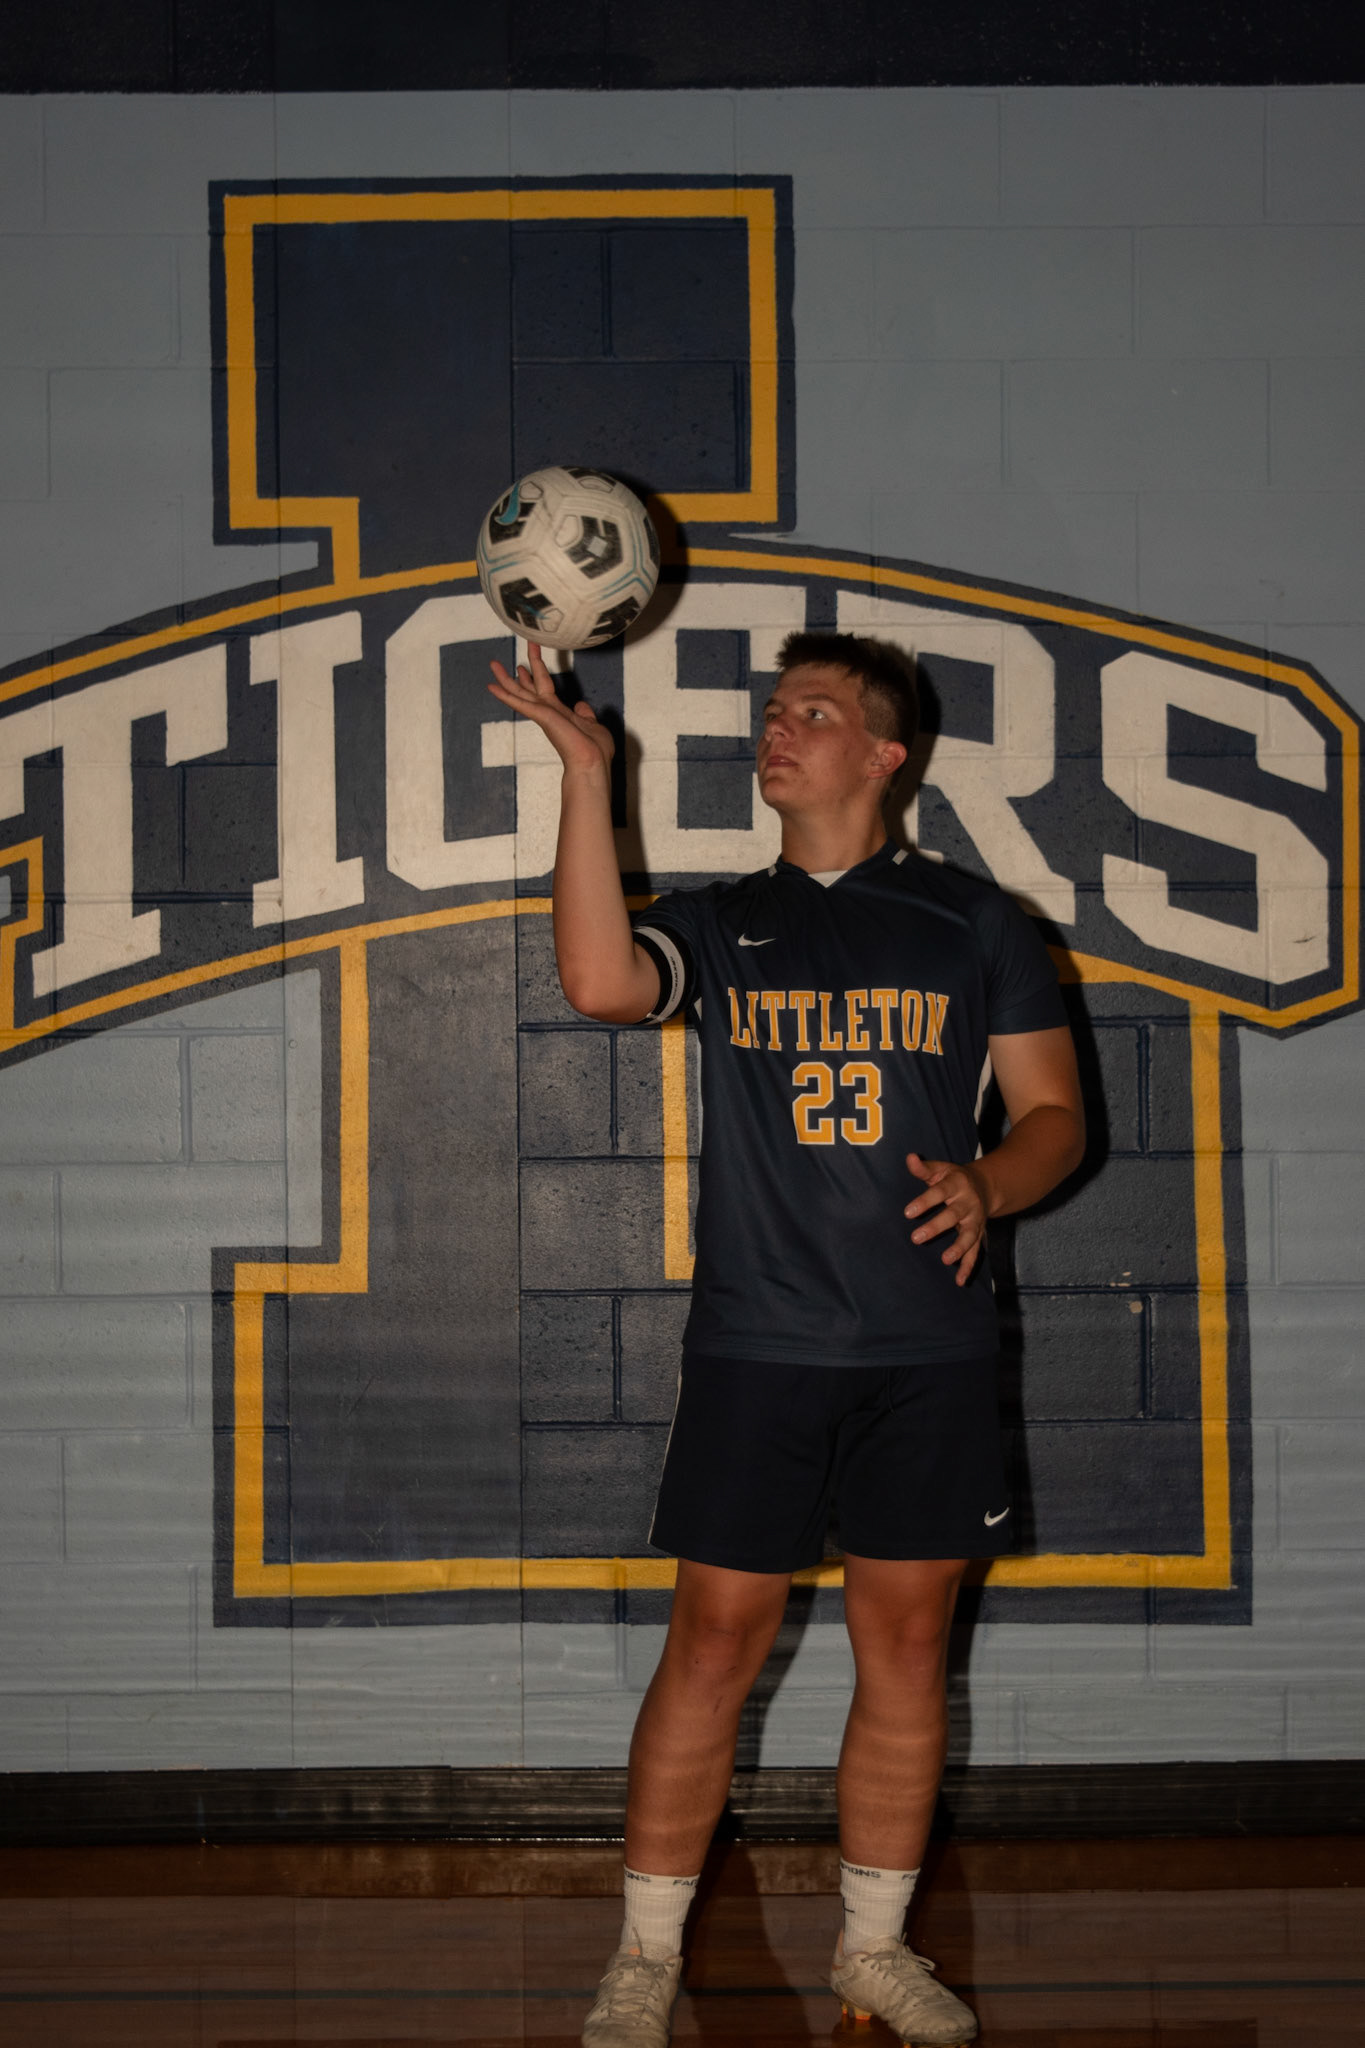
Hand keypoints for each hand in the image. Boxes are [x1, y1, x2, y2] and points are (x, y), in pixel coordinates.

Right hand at [487, 642, 614, 774]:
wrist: (592, 763)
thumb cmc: (594, 750)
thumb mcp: (592, 725)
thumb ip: (584, 714)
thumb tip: (581, 706)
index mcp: (560, 712)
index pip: (544, 689)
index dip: (536, 674)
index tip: (527, 665)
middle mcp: (548, 712)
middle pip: (531, 686)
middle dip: (527, 664)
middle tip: (517, 647)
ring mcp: (543, 714)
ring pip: (520, 692)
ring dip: (506, 678)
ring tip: (493, 663)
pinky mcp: (541, 716)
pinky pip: (520, 703)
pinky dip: (505, 695)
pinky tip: (491, 687)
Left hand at [904, 1152, 988, 1285]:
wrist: (986, 1186)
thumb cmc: (954, 1178)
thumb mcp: (941, 1169)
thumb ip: (923, 1168)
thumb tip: (909, 1157)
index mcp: (958, 1184)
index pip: (940, 1192)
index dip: (925, 1202)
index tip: (907, 1212)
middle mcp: (969, 1203)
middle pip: (953, 1215)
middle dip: (936, 1227)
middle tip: (916, 1238)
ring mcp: (976, 1221)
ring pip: (969, 1236)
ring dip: (959, 1248)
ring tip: (945, 1260)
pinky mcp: (978, 1235)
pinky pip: (975, 1252)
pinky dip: (968, 1267)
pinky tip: (959, 1281)